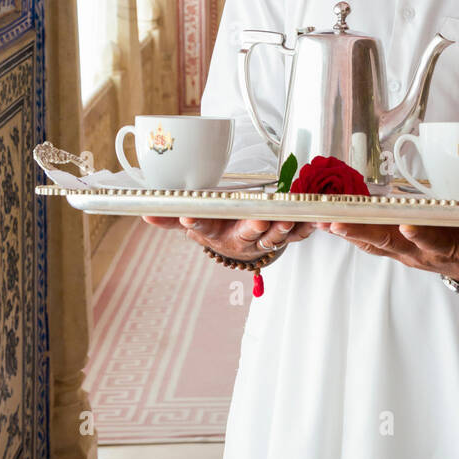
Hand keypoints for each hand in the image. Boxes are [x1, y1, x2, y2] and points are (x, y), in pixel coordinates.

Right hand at [143, 213, 314, 261]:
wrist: (240, 244)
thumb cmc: (218, 227)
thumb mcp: (196, 223)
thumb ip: (172, 217)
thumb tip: (144, 214)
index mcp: (216, 232)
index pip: (202, 226)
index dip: (195, 223)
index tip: (188, 218)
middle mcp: (241, 237)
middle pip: (246, 233)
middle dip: (252, 227)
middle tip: (257, 220)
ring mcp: (264, 238)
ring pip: (274, 236)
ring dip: (282, 228)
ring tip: (288, 219)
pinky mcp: (284, 235)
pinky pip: (298, 233)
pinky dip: (307, 228)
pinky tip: (314, 220)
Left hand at [315, 221, 458, 285]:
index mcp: (444, 249)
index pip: (432, 242)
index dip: (420, 235)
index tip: (407, 225)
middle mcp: (418, 253)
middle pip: (390, 243)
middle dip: (363, 233)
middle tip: (339, 224)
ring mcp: (405, 253)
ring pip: (375, 244)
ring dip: (349, 234)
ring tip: (324, 221)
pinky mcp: (396, 250)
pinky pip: (371, 244)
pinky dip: (351, 235)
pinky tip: (330, 225)